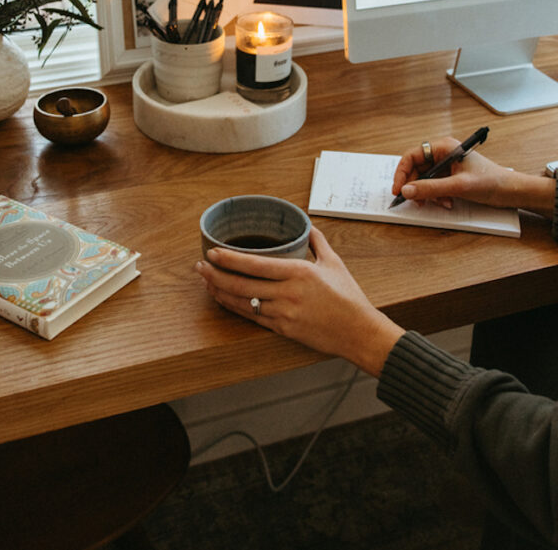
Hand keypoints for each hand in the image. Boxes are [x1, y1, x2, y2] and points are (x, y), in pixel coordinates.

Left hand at [195, 226, 402, 376]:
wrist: (358, 331)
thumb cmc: (348, 297)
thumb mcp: (333, 262)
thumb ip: (317, 242)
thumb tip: (307, 225)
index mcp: (299, 273)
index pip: (256, 265)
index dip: (230, 260)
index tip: (212, 253)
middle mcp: (288, 293)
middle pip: (242, 285)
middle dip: (216, 276)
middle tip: (199, 266)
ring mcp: (284, 314)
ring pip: (244, 303)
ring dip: (221, 293)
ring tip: (205, 283)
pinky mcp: (283, 330)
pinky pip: (254, 318)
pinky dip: (236, 308)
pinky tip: (225, 300)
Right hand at [392, 138, 552, 214]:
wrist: (511, 192)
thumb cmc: (491, 181)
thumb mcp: (458, 187)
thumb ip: (430, 188)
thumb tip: (406, 190)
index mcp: (444, 147)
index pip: (412, 156)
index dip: (402, 173)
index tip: (398, 189)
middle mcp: (444, 154)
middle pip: (417, 169)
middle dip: (416, 186)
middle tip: (416, 201)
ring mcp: (448, 166)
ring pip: (425, 179)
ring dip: (428, 193)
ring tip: (440, 202)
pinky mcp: (452, 177)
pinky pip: (435, 186)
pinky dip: (437, 196)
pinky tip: (447, 202)